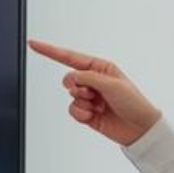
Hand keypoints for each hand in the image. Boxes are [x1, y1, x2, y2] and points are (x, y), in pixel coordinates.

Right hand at [28, 39, 162, 146]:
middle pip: (68, 78)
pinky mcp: (87, 113)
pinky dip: (81, 114)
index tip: (33, 44)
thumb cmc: (133, 102)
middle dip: (77, 87)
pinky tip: (94, 116)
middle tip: (92, 94)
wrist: (140, 128)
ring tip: (99, 106)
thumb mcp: (111, 83)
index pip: (70, 56)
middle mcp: (93, 80)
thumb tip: (71, 79)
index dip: (50, 50)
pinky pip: (72, 110)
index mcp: (100, 67)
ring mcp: (89, 97)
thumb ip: (87, 77)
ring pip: (70, 96)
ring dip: (83, 102)